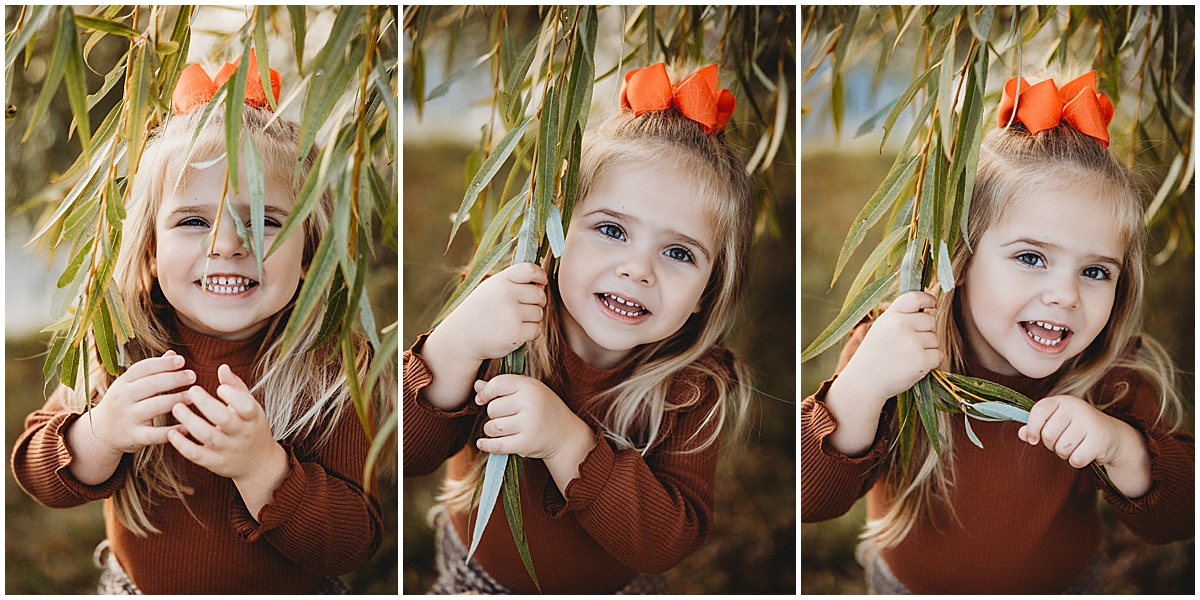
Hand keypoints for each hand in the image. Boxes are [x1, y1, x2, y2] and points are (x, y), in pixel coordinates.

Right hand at [67, 350, 194, 484]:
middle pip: (150, 384)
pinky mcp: (133, 437)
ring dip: (175, 400)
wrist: (101, 433)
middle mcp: (122, 398)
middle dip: (173, 379)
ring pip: (154, 407)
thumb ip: (152, 371)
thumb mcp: (131, 385)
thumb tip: (174, 354)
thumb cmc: (124, 403)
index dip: (163, 363)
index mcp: (123, 382)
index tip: (182, 361)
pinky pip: (154, 434)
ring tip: (193, 397)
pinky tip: (186, 426)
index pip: (143, 368)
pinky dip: (171, 431)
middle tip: (193, 376)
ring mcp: (127, 418)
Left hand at [168, 365, 287, 484]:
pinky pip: (197, 455)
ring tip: (176, 407)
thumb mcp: (250, 407)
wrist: (258, 462)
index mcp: (253, 418)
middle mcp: (242, 435)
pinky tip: (171, 432)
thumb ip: (236, 387)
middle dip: (206, 404)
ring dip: (190, 421)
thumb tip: (223, 367)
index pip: (246, 406)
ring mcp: (229, 450)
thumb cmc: (251, 427)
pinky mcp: (216, 463)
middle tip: (191, 390)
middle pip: (224, 419)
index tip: (219, 387)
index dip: (232, 396)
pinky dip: (183, 445)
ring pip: (208, 436)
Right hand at [420, 262, 547, 410]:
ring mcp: (512, 314)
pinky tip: (514, 333)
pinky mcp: (516, 333)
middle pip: (539, 295)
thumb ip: (514, 284)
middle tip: (523, 310)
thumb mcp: (490, 289)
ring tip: (513, 322)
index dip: (540, 275)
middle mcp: (507, 294)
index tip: (541, 283)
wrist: (461, 338)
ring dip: (531, 320)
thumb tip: (543, 285)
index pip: (529, 270)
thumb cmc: (480, 312)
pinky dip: (529, 333)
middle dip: (537, 303)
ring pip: (539, 314)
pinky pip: (536, 330)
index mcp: (500, 281)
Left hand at [474, 375, 595, 494]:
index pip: (497, 384)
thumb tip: (476, 386)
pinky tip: (482, 443)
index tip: (482, 399)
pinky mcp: (526, 443)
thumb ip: (503, 387)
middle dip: (493, 414)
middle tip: (506, 417)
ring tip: (503, 429)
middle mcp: (530, 403)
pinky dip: (486, 445)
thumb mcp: (527, 392)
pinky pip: (496, 445)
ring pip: (492, 427)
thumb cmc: (542, 409)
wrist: (565, 434)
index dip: (485, 392)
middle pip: (492, 408)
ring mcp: (528, 424)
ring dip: (491, 430)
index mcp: (529, 386)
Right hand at [823, 291, 940, 457]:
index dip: (927, 299)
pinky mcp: (921, 360)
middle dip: (927, 331)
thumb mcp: (882, 329)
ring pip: (935, 339)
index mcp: (890, 316)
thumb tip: (931, 311)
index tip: (933, 303)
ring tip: (908, 357)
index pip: (914, 297)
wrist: (865, 382)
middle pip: (930, 320)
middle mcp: (900, 325)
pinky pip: (938, 355)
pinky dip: (931, 362)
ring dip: (928, 348)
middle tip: (911, 345)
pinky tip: (915, 366)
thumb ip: (902, 318)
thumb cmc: (874, 356)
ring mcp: (912, 342)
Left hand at [1018, 395, 1150, 497]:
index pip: (1039, 411)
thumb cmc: (1077, 428)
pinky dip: (1077, 461)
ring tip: (1076, 446)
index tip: (1034, 439)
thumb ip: (1037, 426)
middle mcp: (1077, 408)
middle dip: (1052, 444)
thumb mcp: (1057, 422)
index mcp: (1062, 401)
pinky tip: (1086, 453)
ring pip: (1061, 449)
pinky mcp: (1100, 440)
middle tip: (1064, 442)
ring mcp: (1090, 422)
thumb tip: (1021, 434)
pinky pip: (1075, 459)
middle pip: (1048, 435)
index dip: (1032, 428)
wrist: (1112, 435)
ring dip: (1065, 454)